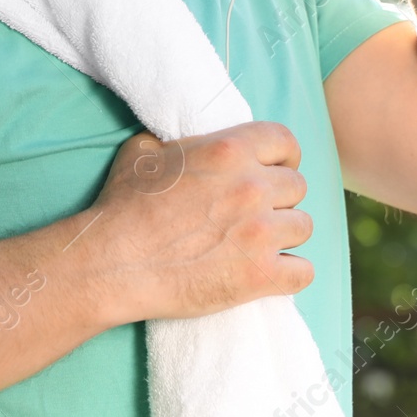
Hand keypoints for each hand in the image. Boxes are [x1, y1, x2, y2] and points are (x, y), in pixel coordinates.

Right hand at [85, 121, 313, 321]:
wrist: (112, 264)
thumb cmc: (123, 206)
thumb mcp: (146, 151)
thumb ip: (185, 141)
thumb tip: (195, 140)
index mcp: (231, 149)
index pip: (286, 142)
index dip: (283, 157)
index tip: (275, 170)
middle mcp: (253, 186)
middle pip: (297, 187)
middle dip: (279, 199)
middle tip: (256, 213)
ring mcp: (261, 233)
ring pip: (303, 227)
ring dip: (285, 235)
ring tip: (260, 244)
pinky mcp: (260, 276)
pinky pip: (303, 272)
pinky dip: (290, 274)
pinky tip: (270, 273)